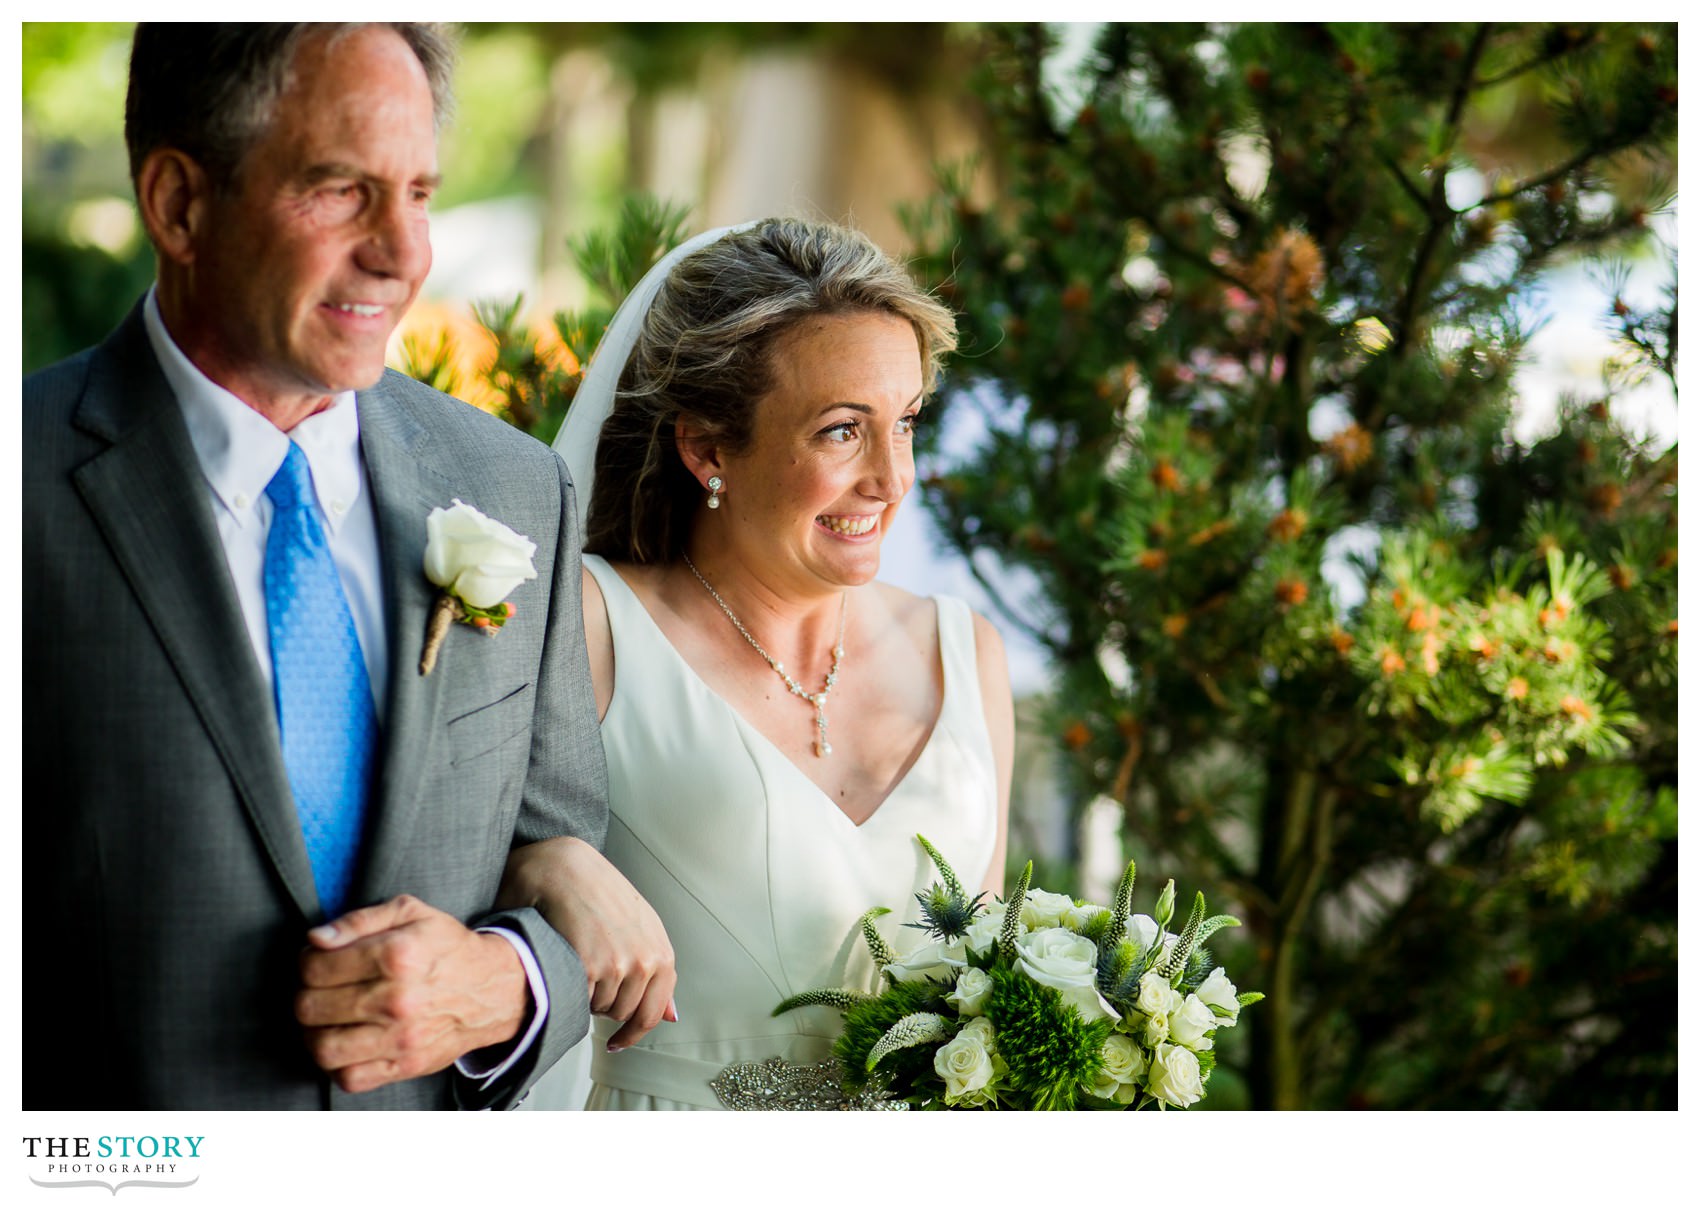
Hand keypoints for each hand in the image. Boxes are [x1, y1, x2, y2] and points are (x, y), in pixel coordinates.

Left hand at [295, 894, 527, 1093]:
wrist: (492, 989)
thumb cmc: (447, 947)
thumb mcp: (411, 913)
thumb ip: (359, 920)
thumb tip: (317, 939)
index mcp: (396, 955)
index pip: (316, 967)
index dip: (306, 962)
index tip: (316, 961)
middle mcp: (397, 999)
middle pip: (311, 1008)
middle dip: (305, 996)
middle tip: (318, 990)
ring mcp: (401, 1037)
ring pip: (323, 1048)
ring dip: (312, 1033)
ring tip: (324, 1020)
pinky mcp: (406, 1064)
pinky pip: (350, 1078)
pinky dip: (336, 1064)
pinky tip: (345, 1043)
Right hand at [499, 836, 676, 1049]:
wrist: (562, 868)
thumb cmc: (598, 892)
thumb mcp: (641, 926)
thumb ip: (657, 969)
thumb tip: (671, 1015)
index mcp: (661, 952)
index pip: (654, 1011)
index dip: (634, 1032)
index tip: (618, 1041)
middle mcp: (645, 961)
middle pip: (624, 1014)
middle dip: (606, 1004)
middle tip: (589, 973)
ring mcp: (619, 965)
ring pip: (600, 1010)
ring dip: (587, 994)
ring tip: (578, 958)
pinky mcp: (590, 967)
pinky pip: (580, 1001)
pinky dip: (570, 989)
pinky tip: (565, 962)